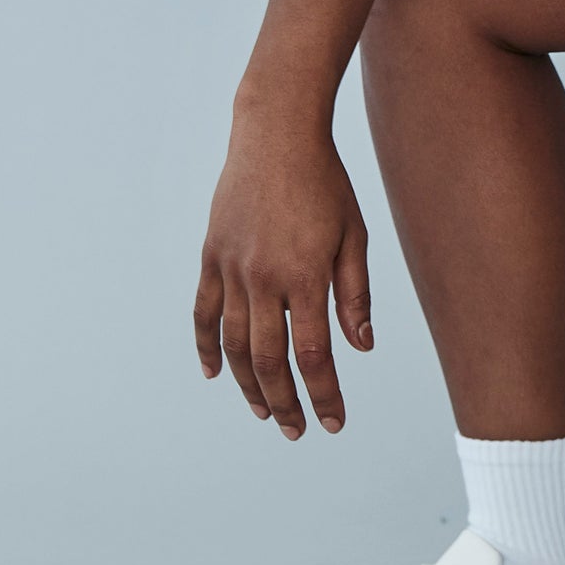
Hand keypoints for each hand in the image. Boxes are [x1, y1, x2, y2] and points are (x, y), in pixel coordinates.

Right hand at [194, 102, 371, 439]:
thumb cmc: (325, 183)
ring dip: (249, 385)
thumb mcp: (353, 235)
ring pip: (234, 344)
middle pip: (270, 360)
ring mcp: (231, 268)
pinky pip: (203, 313)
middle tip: (298, 430)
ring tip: (264, 411)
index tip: (333, 422)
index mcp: (305, 275)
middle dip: (286, 402)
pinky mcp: (211, 256)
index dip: (324, 394)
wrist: (276, 134)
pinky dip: (206, 347)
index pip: (314, 354)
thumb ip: (354, 293)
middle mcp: (263, 278)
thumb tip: (361, 347)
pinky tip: (214, 374)